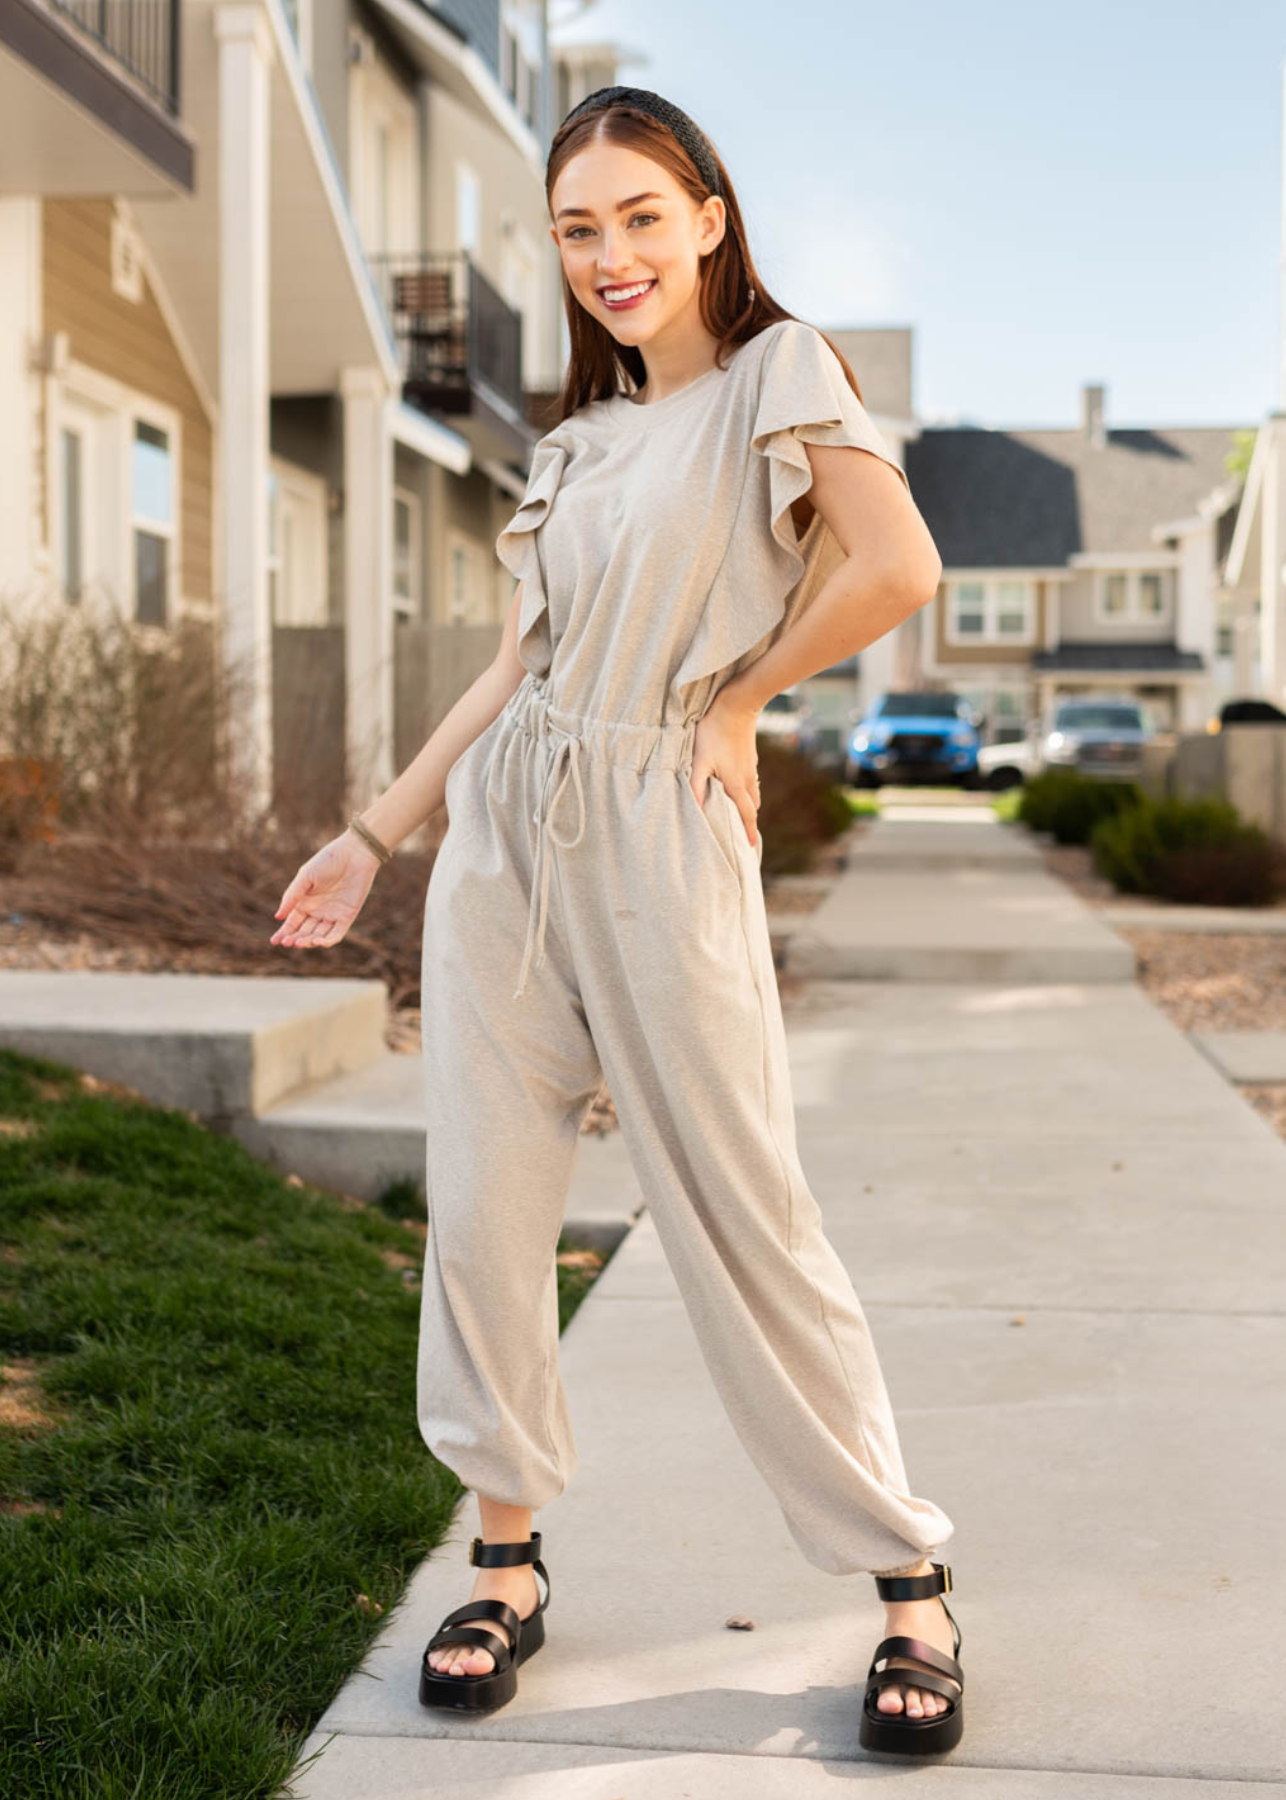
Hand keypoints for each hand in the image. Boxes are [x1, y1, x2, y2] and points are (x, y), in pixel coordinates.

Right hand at [270, 829, 380, 949]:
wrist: (355, 854)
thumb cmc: (328, 861)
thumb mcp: (305, 877)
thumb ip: (292, 896)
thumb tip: (278, 917)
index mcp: (305, 902)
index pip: (292, 922)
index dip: (284, 933)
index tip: (274, 941)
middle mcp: (318, 911)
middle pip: (304, 931)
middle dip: (295, 939)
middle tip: (288, 943)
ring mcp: (332, 915)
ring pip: (318, 935)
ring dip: (309, 942)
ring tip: (299, 943)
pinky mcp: (347, 916)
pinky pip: (336, 934)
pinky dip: (327, 940)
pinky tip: (317, 941)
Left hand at [690, 690, 760, 848]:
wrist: (737, 704)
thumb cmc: (713, 731)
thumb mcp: (699, 759)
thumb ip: (696, 785)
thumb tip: (696, 810)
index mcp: (736, 783)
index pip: (746, 814)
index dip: (748, 832)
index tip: (752, 848)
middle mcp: (747, 778)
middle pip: (752, 806)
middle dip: (749, 821)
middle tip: (744, 833)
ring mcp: (751, 766)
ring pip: (753, 792)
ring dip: (748, 804)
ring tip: (741, 812)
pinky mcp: (750, 755)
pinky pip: (751, 778)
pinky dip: (747, 788)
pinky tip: (738, 783)